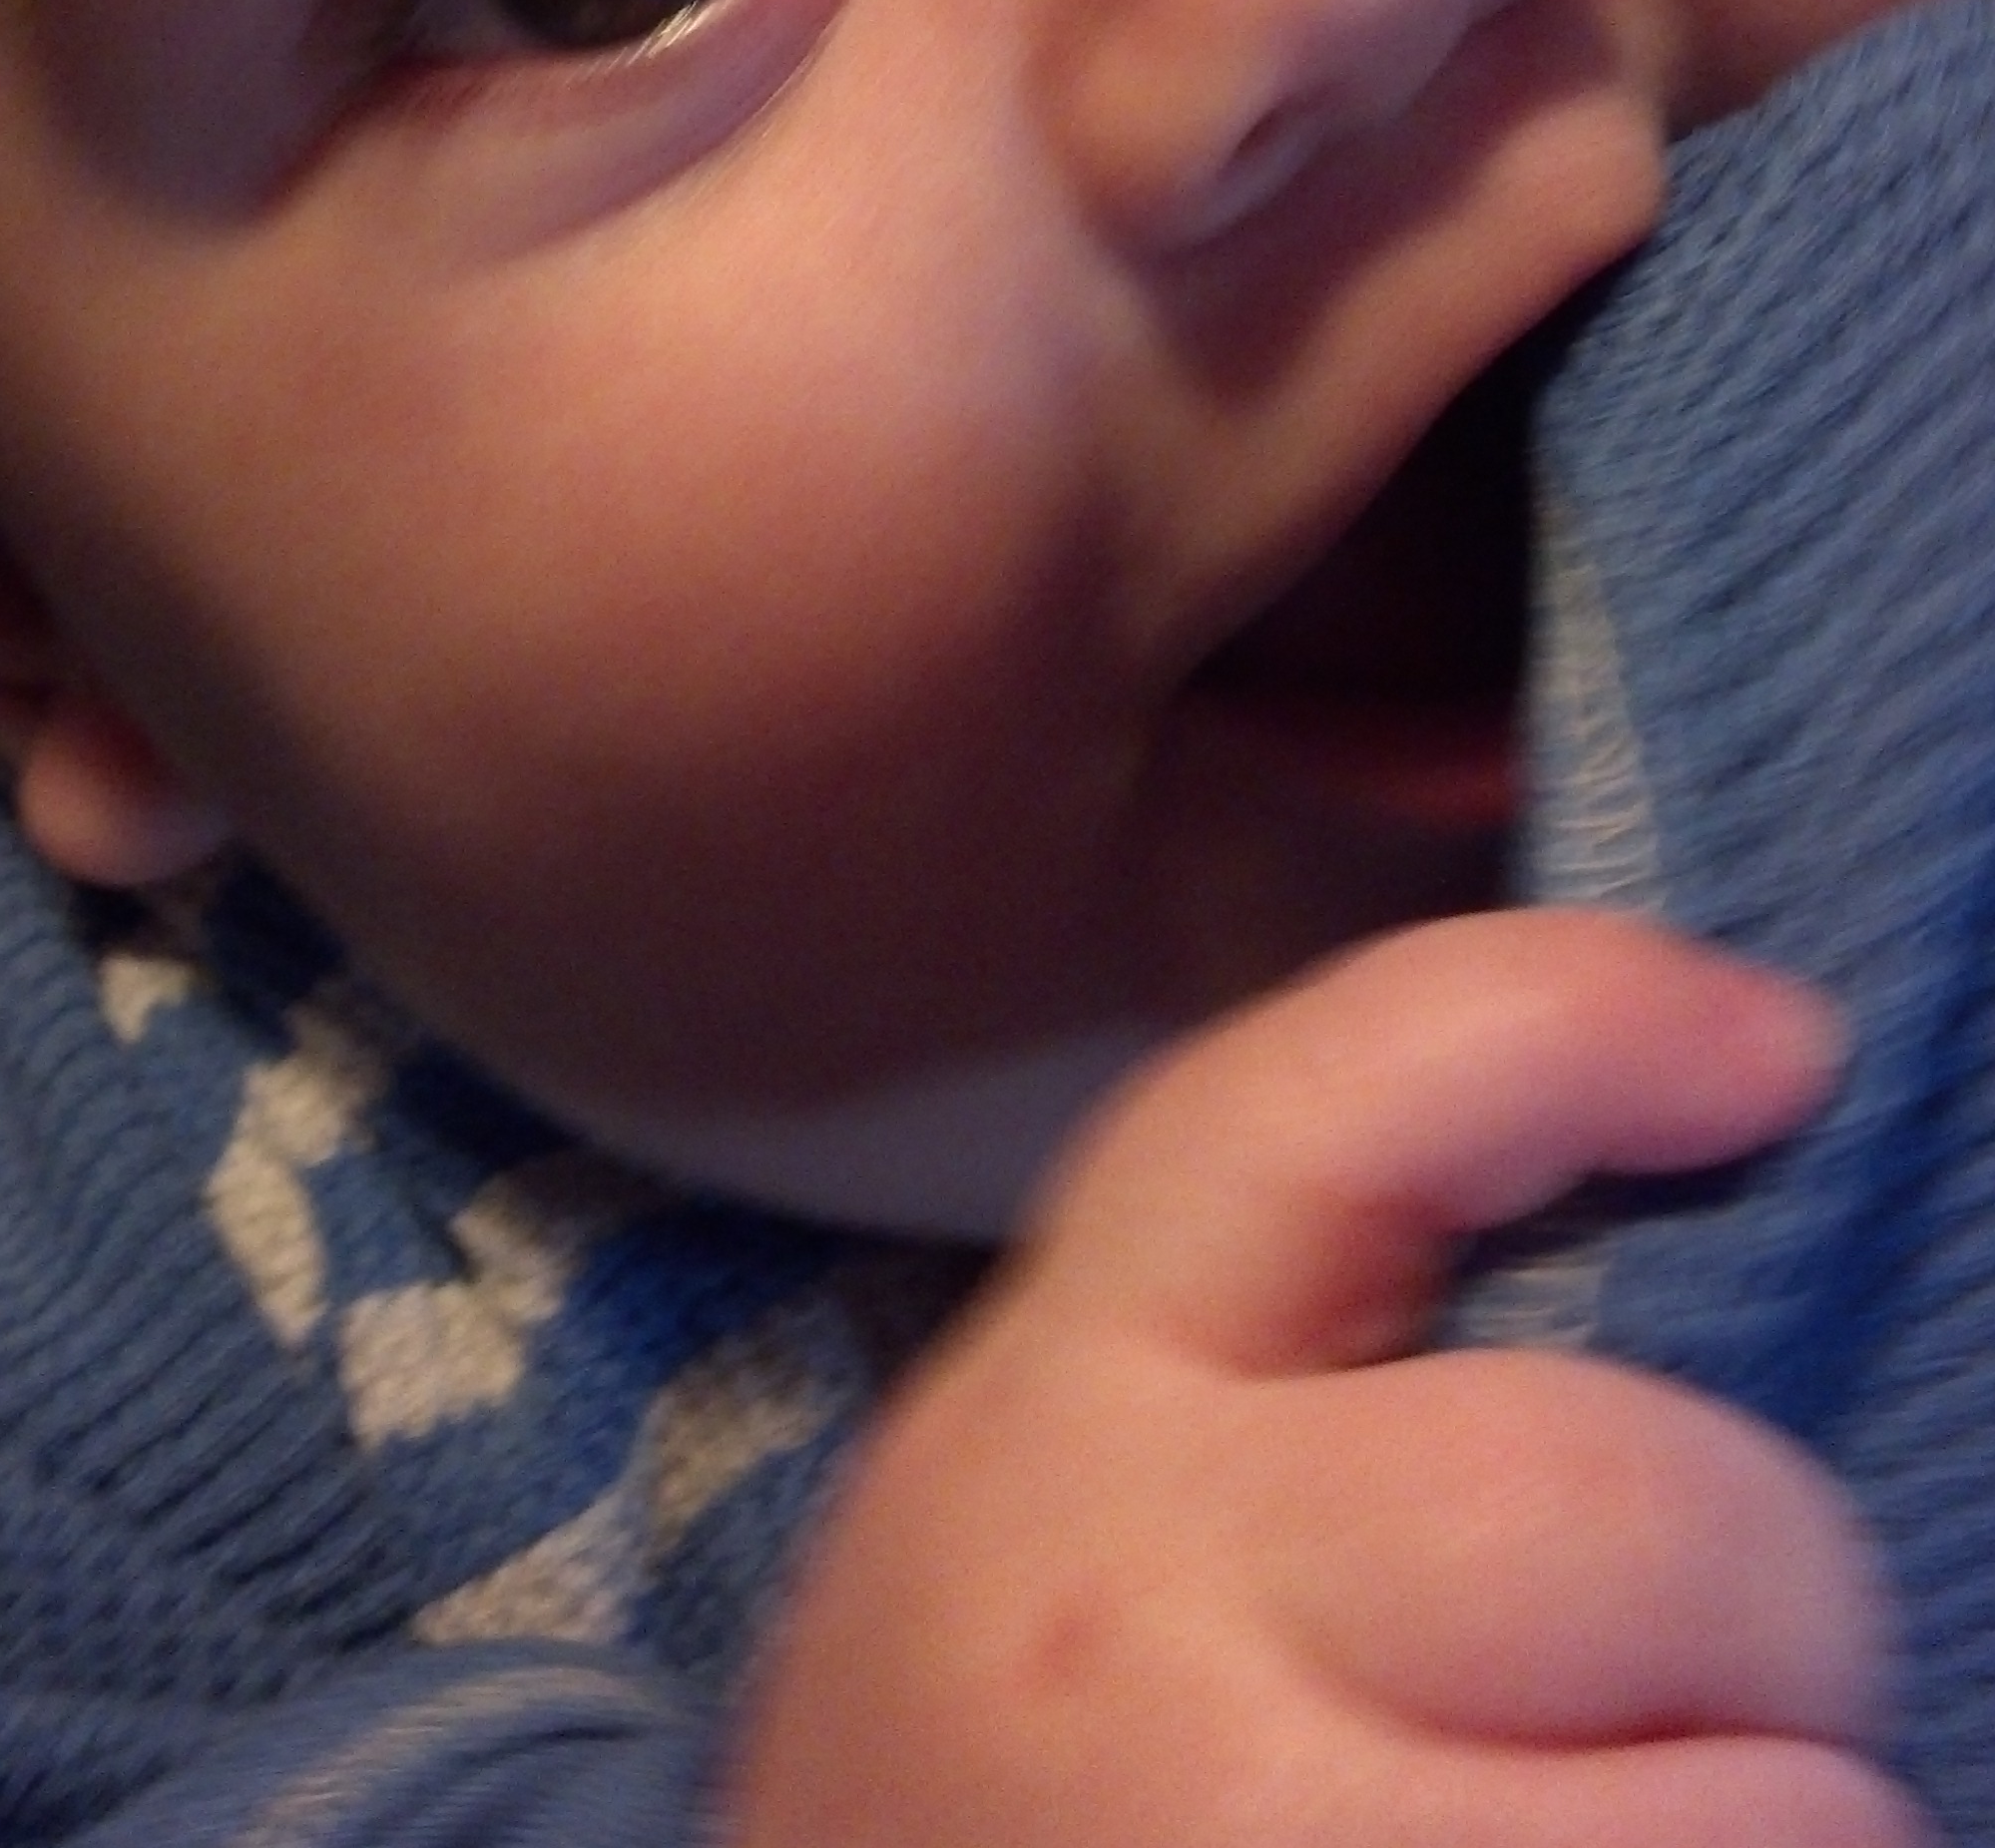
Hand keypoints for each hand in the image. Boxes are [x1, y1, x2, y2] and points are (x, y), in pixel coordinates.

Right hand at [726, 912, 1924, 1847]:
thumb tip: (1677, 1270)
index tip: (1768, 1048)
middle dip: (1769, 1611)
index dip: (1587, 1020)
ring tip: (1616, 1831)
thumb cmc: (1005, 1791)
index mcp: (1067, 1405)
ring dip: (1781, 1820)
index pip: (1341, 1101)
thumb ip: (1287, 1381)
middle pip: (1652, 1503)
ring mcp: (1248, 1845)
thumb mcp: (1072, 1514)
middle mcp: (1135, 1606)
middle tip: (1692, 1703)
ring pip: (1778, 1805)